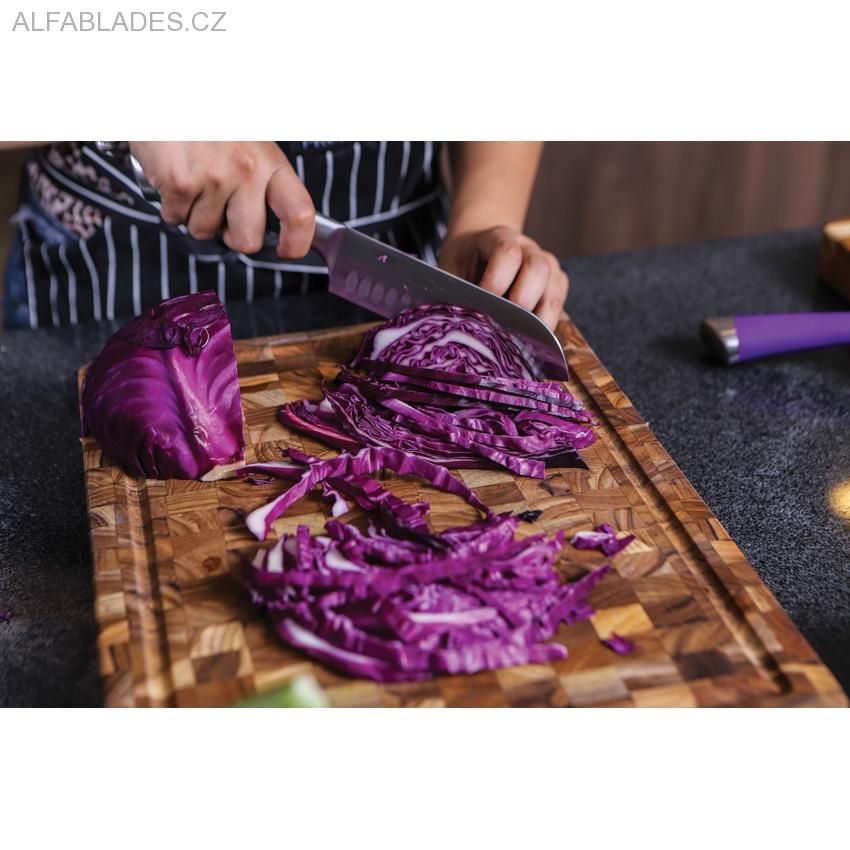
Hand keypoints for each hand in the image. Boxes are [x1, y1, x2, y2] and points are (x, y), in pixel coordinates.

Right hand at [128, 141, 314, 258]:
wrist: (164, 88)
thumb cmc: (210, 123)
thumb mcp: (251, 144)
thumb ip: (264, 183)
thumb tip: (272, 229)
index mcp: (271, 162)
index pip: (300, 213)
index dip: (297, 242)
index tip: (287, 250)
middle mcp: (247, 170)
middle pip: (247, 240)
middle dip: (231, 235)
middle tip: (221, 211)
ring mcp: (214, 177)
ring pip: (205, 231)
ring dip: (195, 215)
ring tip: (193, 180)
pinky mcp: (180, 182)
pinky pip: (176, 218)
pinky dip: (171, 205)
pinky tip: (174, 177)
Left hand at [438, 226, 568, 329]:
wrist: (477, 250)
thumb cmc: (462, 266)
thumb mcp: (449, 272)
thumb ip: (453, 292)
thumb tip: (458, 324)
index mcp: (499, 238)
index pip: (507, 253)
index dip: (496, 280)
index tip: (482, 302)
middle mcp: (528, 248)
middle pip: (538, 269)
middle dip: (522, 300)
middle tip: (504, 325)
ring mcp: (546, 265)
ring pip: (554, 290)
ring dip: (538, 318)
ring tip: (519, 339)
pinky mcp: (556, 285)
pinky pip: (559, 306)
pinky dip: (545, 325)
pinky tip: (529, 339)